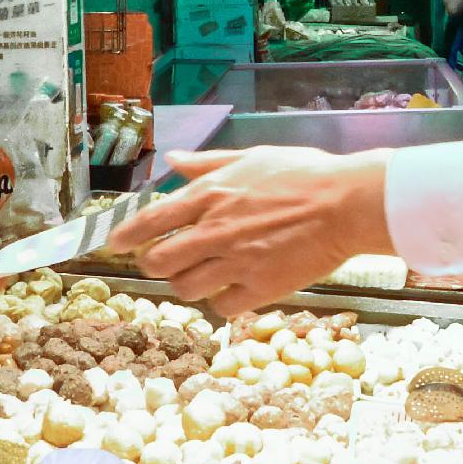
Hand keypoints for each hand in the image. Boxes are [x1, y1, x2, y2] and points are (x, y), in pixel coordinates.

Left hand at [113, 149, 391, 318]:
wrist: (346, 204)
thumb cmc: (304, 174)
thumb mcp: (250, 157)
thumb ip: (207, 163)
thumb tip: (172, 159)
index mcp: (209, 196)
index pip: (149, 221)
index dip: (126, 237)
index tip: (116, 246)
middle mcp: (214, 231)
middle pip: (158, 262)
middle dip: (156, 264)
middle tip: (167, 262)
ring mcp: (235, 263)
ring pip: (185, 288)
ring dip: (188, 283)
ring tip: (203, 275)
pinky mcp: (259, 289)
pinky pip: (221, 307)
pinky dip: (223, 300)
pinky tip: (235, 288)